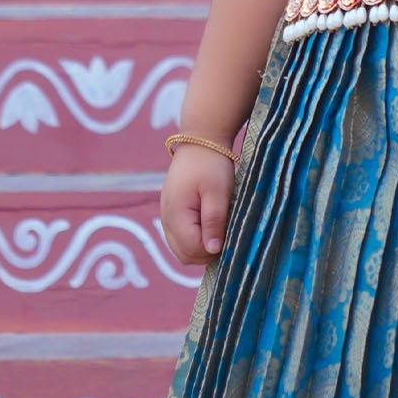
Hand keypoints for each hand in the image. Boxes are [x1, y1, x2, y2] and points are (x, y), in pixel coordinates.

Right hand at [160, 145, 236, 264]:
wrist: (199, 142)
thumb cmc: (211, 165)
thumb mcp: (217, 192)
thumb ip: (214, 221)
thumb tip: (213, 249)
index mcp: (176, 214)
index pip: (192, 249)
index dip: (213, 250)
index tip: (231, 237)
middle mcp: (166, 218)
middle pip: (185, 255)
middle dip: (207, 253)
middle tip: (228, 238)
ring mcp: (167, 217)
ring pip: (181, 250)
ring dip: (201, 249)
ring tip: (221, 233)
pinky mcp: (171, 214)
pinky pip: (180, 239)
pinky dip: (195, 241)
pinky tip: (211, 229)